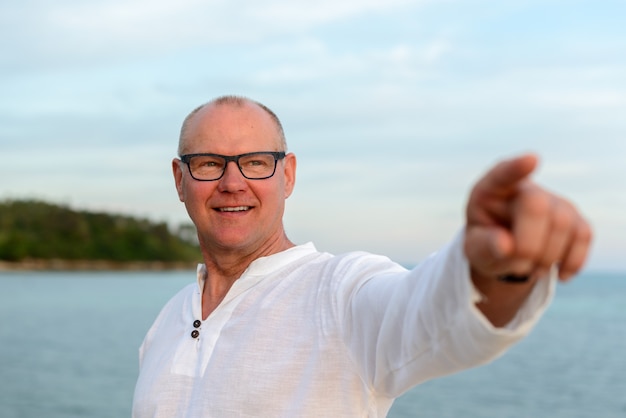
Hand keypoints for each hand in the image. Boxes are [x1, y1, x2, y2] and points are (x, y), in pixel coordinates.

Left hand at [465, 154, 591, 282]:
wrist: (507, 252)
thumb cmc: (486, 244)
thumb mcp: (476, 249)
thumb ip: (485, 246)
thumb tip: (506, 245)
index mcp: (491, 190)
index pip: (502, 174)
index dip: (517, 168)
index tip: (532, 159)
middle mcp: (525, 189)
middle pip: (537, 206)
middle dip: (529, 245)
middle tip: (518, 267)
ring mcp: (554, 200)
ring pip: (563, 223)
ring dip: (547, 258)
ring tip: (530, 268)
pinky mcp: (576, 218)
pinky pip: (583, 236)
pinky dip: (571, 261)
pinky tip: (559, 272)